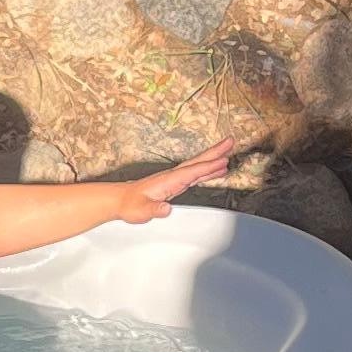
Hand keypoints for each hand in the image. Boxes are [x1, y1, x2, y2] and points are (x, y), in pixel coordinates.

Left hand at [113, 139, 241, 219]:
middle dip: (215, 152)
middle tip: (231, 141)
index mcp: (168, 180)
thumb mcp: (141, 210)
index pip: (192, 171)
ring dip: (213, 159)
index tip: (223, 160)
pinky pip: (195, 175)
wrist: (120, 200)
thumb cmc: (130, 204)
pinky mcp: (175, 183)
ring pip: (198, 166)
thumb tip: (166, 209)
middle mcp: (173, 176)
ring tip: (229, 154)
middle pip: (198, 161)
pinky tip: (215, 172)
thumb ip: (154, 210)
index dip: (208, 166)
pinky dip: (207, 171)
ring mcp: (175, 178)